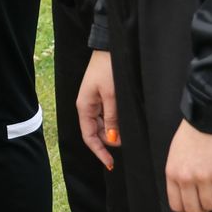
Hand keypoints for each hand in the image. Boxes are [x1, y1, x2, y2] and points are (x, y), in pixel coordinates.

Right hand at [75, 49, 117, 169]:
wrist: (110, 47)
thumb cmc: (109, 69)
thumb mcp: (112, 96)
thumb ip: (111, 119)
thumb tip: (112, 139)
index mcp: (84, 107)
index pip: (89, 136)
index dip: (99, 151)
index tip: (110, 163)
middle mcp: (87, 106)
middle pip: (96, 132)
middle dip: (108, 141)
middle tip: (126, 144)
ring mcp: (94, 101)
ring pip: (102, 124)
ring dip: (113, 131)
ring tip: (127, 134)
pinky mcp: (101, 96)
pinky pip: (106, 114)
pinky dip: (114, 121)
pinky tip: (123, 123)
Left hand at [165, 121, 211, 211]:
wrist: (208, 118)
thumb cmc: (191, 134)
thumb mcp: (175, 155)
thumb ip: (178, 174)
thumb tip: (184, 193)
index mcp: (173, 173)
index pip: (177, 205)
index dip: (187, 211)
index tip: (194, 208)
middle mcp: (187, 178)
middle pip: (194, 209)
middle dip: (202, 211)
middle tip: (208, 205)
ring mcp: (204, 177)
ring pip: (210, 205)